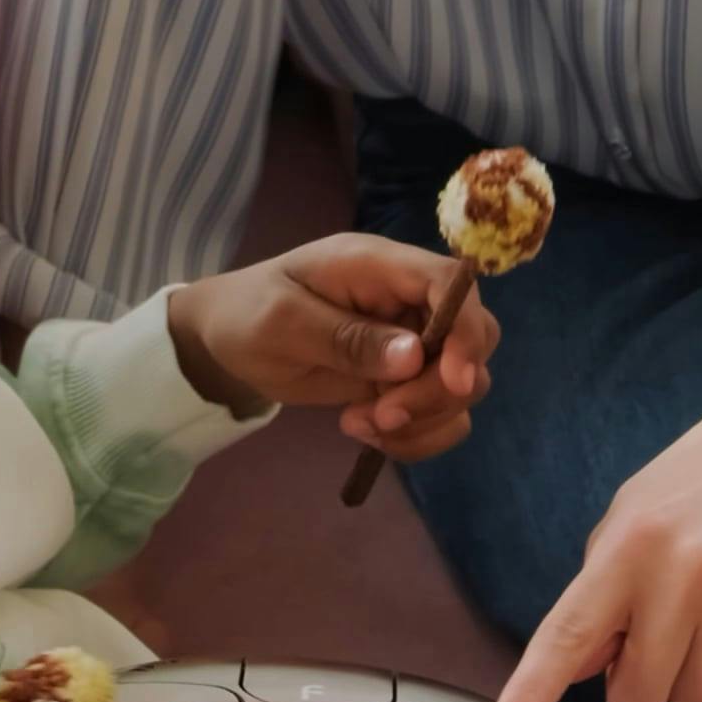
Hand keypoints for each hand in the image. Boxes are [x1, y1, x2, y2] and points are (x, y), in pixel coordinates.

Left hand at [170, 236, 496, 455]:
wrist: (226, 341)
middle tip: (381, 415)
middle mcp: (408, 300)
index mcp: (380, 267)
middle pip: (474, 339)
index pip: (454, 284)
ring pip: (464, 385)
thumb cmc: (248, 316)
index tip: (453, 381)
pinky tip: (368, 433)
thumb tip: (415, 355)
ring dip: (423, 419)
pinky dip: (416, 434)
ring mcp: (413, 341)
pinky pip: (440, 414)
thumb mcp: (282, 323)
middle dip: (438, 390)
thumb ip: (346, 338)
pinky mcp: (406, 380)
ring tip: (361, 425)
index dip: (467, 330)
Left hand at [488, 373, 701, 701]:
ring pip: (701, 700)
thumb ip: (597, 596)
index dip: (533, 692)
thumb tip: (573, 672)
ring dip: (699, 675)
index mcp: (629, 544)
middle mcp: (685, 565)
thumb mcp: (630, 519)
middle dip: (644, 685)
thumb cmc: (697, 487)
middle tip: (662, 637)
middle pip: (641, 698)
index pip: (569, 633)